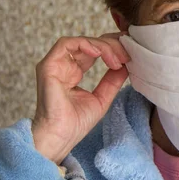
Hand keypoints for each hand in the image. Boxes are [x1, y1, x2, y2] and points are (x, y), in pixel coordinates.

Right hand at [31, 32, 130, 163]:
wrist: (61, 137)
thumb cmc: (75, 123)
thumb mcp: (102, 97)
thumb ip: (113, 80)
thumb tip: (126, 64)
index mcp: (75, 72)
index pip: (95, 50)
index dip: (113, 48)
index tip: (130, 53)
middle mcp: (65, 66)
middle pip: (91, 43)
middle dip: (112, 45)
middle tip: (127, 55)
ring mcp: (56, 64)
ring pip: (81, 41)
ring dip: (103, 45)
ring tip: (117, 58)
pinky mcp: (48, 66)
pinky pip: (65, 44)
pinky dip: (85, 43)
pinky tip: (99, 52)